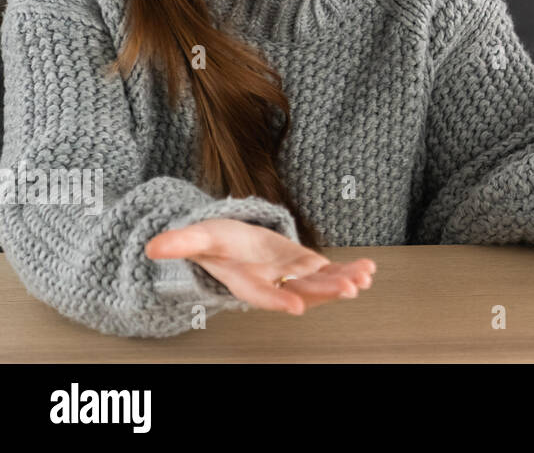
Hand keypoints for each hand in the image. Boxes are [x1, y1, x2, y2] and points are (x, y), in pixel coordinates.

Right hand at [145, 218, 375, 314]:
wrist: (233, 245)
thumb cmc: (216, 242)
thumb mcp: (199, 237)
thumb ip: (180, 242)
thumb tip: (153, 246)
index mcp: (247, 281)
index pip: (261, 295)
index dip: (277, 300)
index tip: (296, 307)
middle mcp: (274, 283)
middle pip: (300, 291)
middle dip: (324, 292)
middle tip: (349, 290)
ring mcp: (294, 276)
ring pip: (321, 283)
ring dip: (344, 282)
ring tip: (365, 279)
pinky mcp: (308, 267)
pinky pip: (332, 271)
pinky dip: (350, 271)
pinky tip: (370, 270)